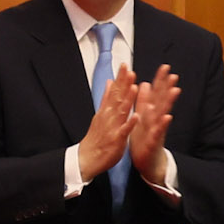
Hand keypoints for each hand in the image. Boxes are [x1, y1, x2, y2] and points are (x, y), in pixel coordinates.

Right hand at [78, 68, 135, 182]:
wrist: (87, 158)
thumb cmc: (96, 137)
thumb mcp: (100, 114)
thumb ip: (107, 98)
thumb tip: (109, 82)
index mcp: (106, 110)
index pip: (113, 91)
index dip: (120, 78)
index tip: (125, 65)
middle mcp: (109, 116)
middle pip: (117, 97)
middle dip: (124, 84)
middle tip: (129, 70)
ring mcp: (113, 127)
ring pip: (121, 111)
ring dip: (128, 99)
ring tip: (134, 86)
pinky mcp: (117, 140)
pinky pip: (124, 131)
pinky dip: (129, 123)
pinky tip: (136, 116)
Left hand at [129, 64, 180, 186]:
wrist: (148, 162)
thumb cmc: (144, 139)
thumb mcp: (142, 117)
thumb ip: (144, 101)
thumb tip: (145, 83)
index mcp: (151, 113)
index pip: (156, 93)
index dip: (160, 80)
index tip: (165, 66)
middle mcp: (156, 119)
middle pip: (163, 101)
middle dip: (168, 88)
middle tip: (174, 75)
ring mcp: (156, 130)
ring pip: (163, 114)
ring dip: (169, 102)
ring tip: (175, 90)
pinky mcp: (154, 142)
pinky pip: (158, 132)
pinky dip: (162, 125)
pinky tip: (167, 117)